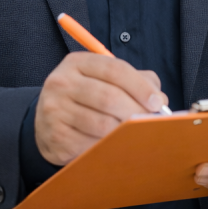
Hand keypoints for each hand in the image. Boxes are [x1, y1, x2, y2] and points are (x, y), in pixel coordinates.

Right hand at [35, 52, 166, 165]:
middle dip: (136, 111)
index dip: (140, 87)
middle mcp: (62, 82)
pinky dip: (108, 145)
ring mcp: (54, 109)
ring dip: (125, 131)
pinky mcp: (55, 135)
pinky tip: (114, 144)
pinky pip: (91, 144)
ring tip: (135, 133)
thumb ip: (137, 82)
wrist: (47, 122)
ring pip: (102, 124)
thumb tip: (160, 100)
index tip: (157, 102)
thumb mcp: (106, 80)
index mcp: (77, 63)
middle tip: (150, 122)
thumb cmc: (87, 98)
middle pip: (109, 97)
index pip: (115, 70)